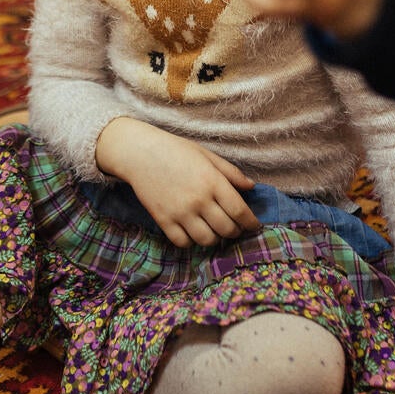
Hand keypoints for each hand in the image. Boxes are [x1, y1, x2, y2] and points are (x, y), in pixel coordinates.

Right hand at [95, 117, 260, 247]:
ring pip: (207, 240)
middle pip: (226, 229)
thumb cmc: (176, 151)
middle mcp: (199, 200)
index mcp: (213, 181)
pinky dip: (192, 241)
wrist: (140, 153)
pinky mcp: (163, 220)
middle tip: (235, 228)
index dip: (251, 223)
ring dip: (215, 238)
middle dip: (235, 232)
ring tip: (215, 230)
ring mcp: (180, 212)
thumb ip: (231, 172)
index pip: (240, 211)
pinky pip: (184, 242)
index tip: (254, 226)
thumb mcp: (207, 155)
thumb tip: (251, 187)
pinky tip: (193, 231)